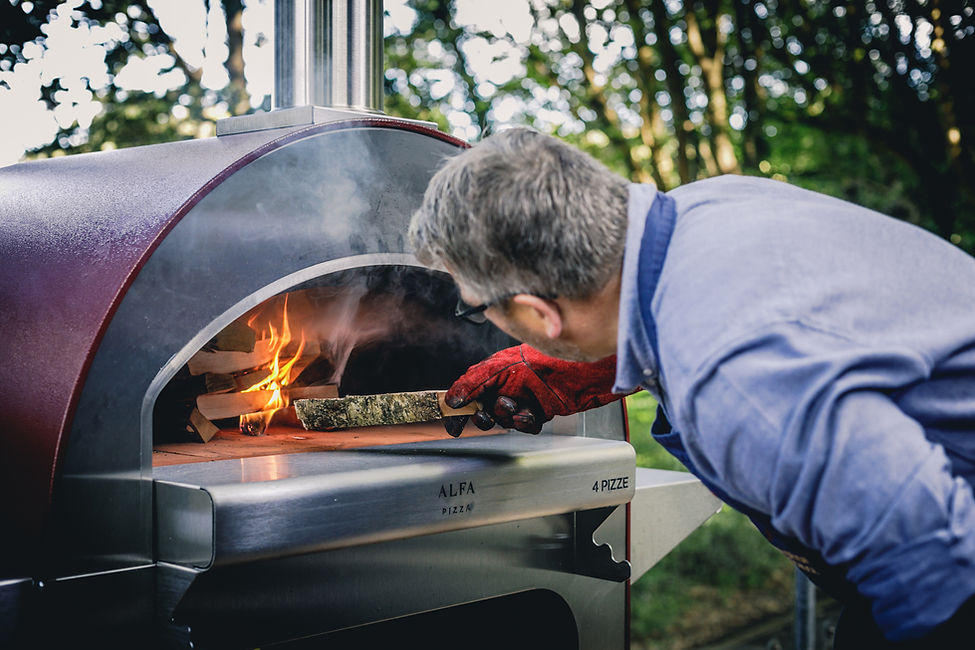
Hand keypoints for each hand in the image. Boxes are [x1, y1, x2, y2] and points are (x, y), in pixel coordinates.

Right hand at [445, 344, 622, 433]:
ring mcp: (524, 397)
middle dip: (487, 415)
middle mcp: (507, 384)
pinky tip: (534, 414)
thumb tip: (451, 398)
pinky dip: (527, 423)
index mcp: (494, 370)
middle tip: (490, 415)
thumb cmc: (545, 359)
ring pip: (505, 419)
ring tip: (522, 408)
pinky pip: (524, 425)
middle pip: (484, 410)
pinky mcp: (540, 410)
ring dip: (511, 417)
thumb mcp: (501, 367)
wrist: (581, 372)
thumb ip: (473, 381)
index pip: (469, 391)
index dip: (460, 409)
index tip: (455, 424)